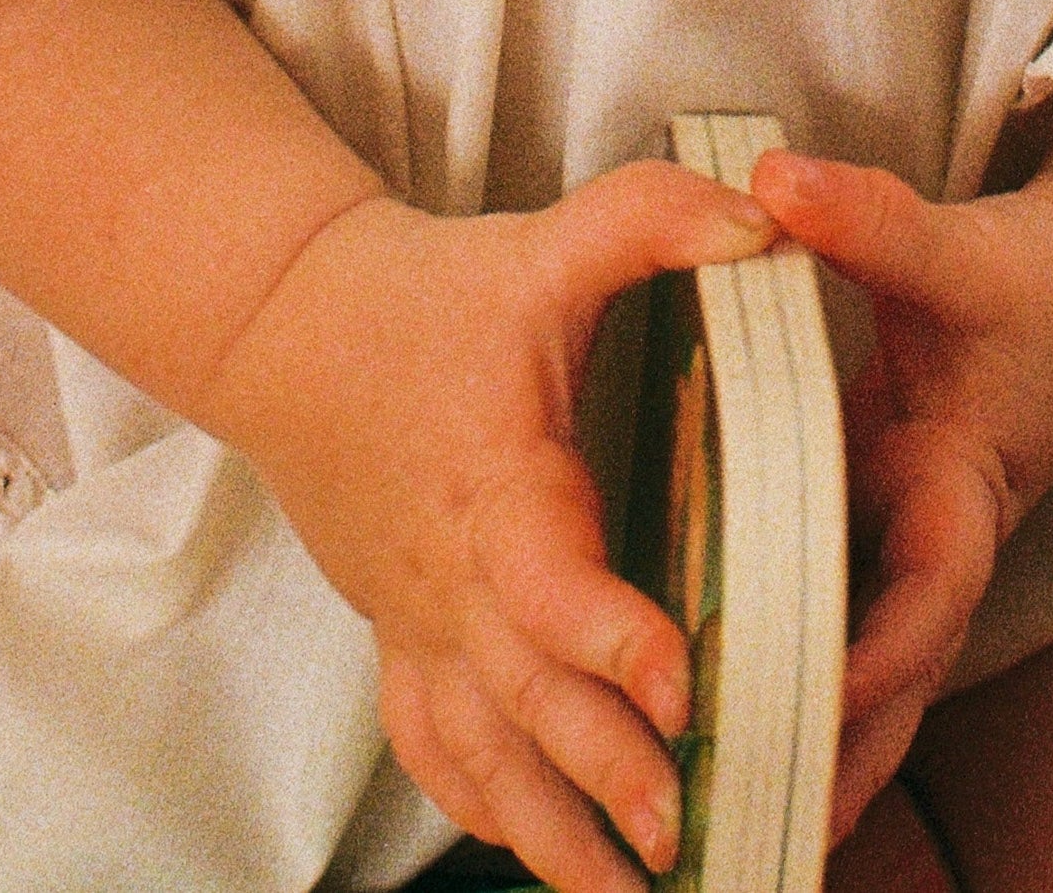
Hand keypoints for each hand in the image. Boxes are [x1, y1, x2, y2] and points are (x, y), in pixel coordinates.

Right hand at [205, 161, 773, 892]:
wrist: (286, 324)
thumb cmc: (426, 292)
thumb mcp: (544, 238)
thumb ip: (653, 222)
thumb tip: (765, 223)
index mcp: (496, 486)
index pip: (547, 582)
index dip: (611, 638)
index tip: (682, 688)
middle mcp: (451, 576)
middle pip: (525, 699)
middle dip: (605, 774)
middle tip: (684, 833)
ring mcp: (418, 621)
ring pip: (479, 755)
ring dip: (552, 833)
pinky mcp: (401, 638)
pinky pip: (433, 748)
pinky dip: (484, 808)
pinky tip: (539, 856)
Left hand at [753, 134, 1052, 842]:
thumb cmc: (1050, 278)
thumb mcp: (961, 245)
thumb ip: (868, 218)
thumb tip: (770, 182)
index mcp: (966, 485)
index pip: (930, 593)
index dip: (882, 651)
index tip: (823, 696)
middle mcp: (939, 536)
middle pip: (895, 677)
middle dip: (840, 756)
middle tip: (764, 832)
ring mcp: (915, 542)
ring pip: (870, 667)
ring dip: (817, 739)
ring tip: (739, 823)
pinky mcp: (888, 527)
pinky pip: (844, 613)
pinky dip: (804, 669)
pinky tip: (733, 714)